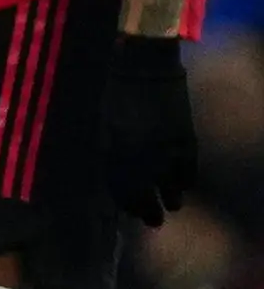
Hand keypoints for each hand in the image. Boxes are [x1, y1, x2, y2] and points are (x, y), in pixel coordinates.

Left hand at [102, 32, 197, 226]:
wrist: (141, 67)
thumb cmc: (113, 94)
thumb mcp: (99, 124)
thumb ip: (104, 152)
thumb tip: (107, 179)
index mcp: (111, 153)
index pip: (121, 193)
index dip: (128, 207)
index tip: (131, 213)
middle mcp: (137, 158)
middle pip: (146, 198)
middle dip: (149, 213)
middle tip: (153, 221)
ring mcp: (163, 151)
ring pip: (171, 190)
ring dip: (171, 200)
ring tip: (172, 205)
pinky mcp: (184, 140)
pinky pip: (188, 172)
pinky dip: (186, 182)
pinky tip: (184, 186)